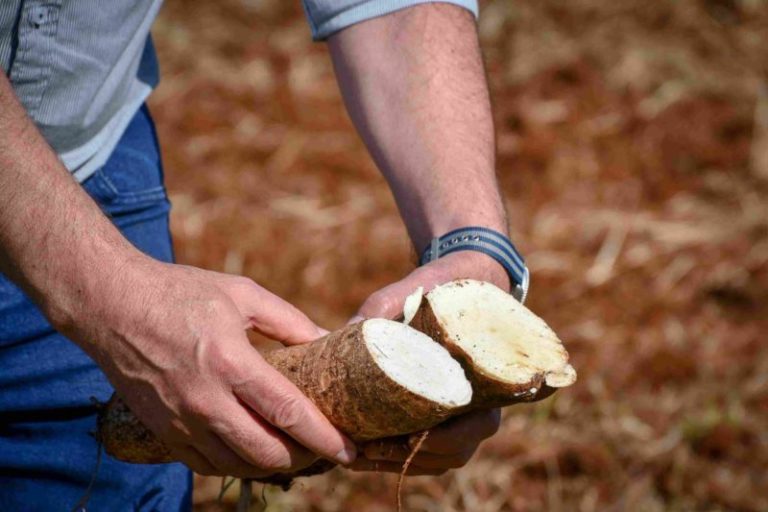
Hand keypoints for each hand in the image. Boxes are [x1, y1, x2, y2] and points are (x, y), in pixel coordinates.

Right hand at [59, 256, 355, 477]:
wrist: (110, 304)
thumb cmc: (180, 293)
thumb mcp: (242, 294)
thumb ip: (289, 321)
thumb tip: (327, 340)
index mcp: (230, 362)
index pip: (287, 412)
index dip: (324, 436)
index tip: (350, 448)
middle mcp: (205, 400)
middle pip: (266, 452)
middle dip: (303, 458)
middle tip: (322, 448)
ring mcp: (180, 421)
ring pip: (237, 466)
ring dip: (271, 465)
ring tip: (292, 450)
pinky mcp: (163, 431)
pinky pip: (206, 465)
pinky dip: (236, 464)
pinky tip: (251, 450)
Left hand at [348, 251, 507, 473]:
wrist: (462, 283)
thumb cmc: (445, 287)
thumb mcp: (418, 288)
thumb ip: (387, 306)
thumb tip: (349, 329)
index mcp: (489, 377)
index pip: (475, 427)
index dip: (441, 440)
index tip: (405, 436)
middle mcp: (482, 404)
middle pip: (453, 452)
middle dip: (409, 457)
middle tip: (367, 448)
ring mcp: (464, 415)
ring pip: (438, 459)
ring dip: (399, 463)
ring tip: (357, 455)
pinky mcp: (442, 416)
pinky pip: (427, 452)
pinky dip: (398, 458)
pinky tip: (362, 451)